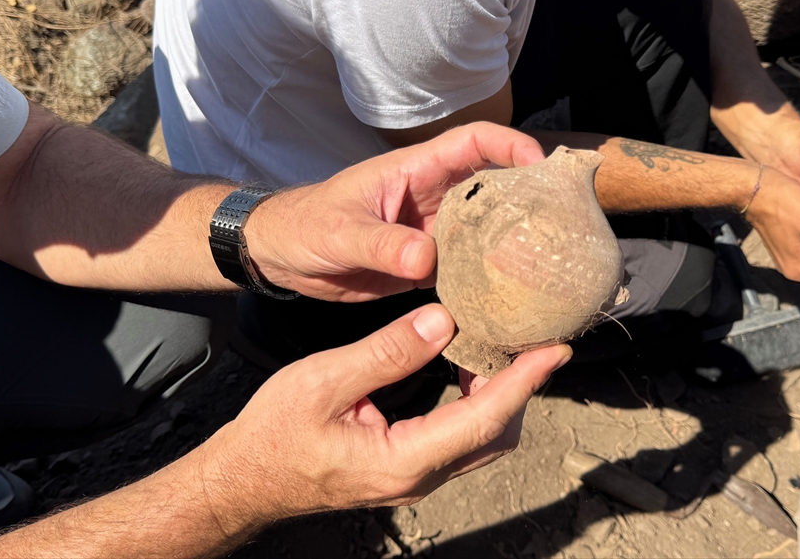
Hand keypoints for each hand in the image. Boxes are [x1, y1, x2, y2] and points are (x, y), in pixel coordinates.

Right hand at [196, 305, 570, 531]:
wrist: (244, 479)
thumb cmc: (274, 432)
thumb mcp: (323, 381)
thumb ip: (386, 353)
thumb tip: (443, 321)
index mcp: (402, 461)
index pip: (484, 419)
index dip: (524, 382)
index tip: (555, 349)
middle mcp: (419, 477)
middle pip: (496, 435)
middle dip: (523, 388)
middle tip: (536, 337)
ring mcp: (415, 478)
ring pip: (482, 440)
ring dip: (501, 395)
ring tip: (507, 344)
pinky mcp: (407, 468)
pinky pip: (460, 438)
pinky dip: (477, 402)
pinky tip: (467, 365)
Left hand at [246, 122, 544, 300]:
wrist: (280, 257)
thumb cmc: (304, 227)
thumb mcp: (340, 232)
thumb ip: (382, 244)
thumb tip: (427, 259)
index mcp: (415, 171)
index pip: (474, 143)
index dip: (510, 146)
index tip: (541, 168)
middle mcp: (431, 197)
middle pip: (494, 186)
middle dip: (529, 197)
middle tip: (563, 224)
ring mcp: (432, 231)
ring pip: (486, 230)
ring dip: (513, 244)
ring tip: (548, 266)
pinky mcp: (426, 265)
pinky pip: (466, 267)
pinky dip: (488, 280)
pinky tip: (509, 300)